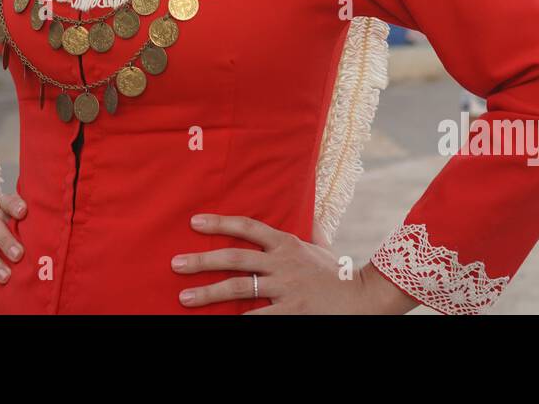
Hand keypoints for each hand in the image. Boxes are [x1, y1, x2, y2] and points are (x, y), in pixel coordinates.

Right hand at [0, 193, 25, 314]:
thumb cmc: (8, 234)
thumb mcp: (18, 225)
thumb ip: (35, 227)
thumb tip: (63, 239)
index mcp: (3, 214)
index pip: (6, 203)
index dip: (14, 205)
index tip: (24, 211)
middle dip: (6, 240)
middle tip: (19, 254)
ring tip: (6, 278)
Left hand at [172, 213, 415, 313]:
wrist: (362, 296)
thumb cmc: (337, 272)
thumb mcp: (320, 245)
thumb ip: (308, 232)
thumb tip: (309, 216)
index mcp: (286, 243)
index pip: (247, 227)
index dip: (220, 223)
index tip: (194, 222)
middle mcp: (282, 262)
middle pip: (234, 258)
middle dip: (202, 261)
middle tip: (176, 263)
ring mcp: (285, 287)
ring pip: (239, 288)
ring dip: (208, 293)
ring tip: (184, 298)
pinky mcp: (291, 311)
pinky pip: (257, 317)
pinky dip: (237, 320)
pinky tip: (216, 323)